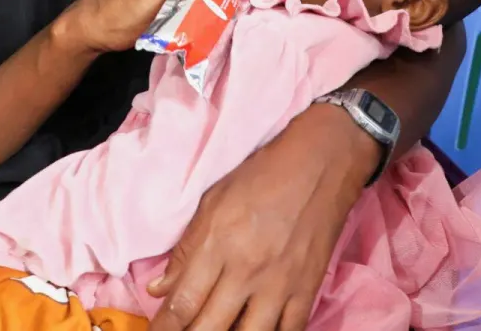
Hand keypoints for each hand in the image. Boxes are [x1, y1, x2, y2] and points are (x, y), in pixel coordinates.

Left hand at [146, 105, 377, 330]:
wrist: (320, 165)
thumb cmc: (261, 177)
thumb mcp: (212, 202)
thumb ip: (186, 249)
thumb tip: (160, 289)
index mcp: (217, 244)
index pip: (183, 302)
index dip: (165, 326)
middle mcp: (246, 270)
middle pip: (210, 327)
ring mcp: (279, 284)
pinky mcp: (307, 290)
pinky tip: (255, 329)